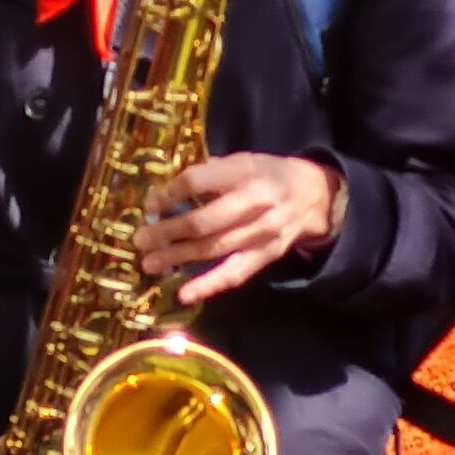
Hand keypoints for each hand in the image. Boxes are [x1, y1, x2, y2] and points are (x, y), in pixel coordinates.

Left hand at [137, 152, 344, 303]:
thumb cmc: (263, 174)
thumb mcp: (238, 161)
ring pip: (215, 249)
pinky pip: (236, 273)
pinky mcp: (269, 254)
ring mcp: (264, 231)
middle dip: (167, 232)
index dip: (168, 194)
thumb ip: (205, 175)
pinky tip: (185, 293)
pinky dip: (209, 285)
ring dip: (178, 258)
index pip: (196, 181)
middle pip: (203, 221)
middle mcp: (255, 201)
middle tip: (140, 239)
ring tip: (149, 263)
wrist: (314, 194)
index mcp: (243, 170)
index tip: (149, 205)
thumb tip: (160, 196)